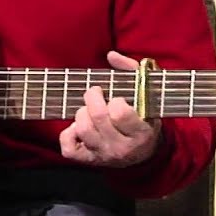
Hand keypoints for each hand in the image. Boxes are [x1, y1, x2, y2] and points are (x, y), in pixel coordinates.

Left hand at [59, 50, 161, 167]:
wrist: (144, 153)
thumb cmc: (143, 118)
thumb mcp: (147, 95)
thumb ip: (132, 71)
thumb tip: (111, 55)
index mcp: (140, 133)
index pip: (120, 113)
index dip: (116, 101)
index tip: (118, 98)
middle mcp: (122, 147)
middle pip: (97, 117)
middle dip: (93, 98)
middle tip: (96, 93)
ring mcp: (104, 155)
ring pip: (82, 129)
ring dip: (82, 113)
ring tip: (90, 111)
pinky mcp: (89, 160)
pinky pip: (69, 148)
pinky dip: (68, 134)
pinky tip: (78, 127)